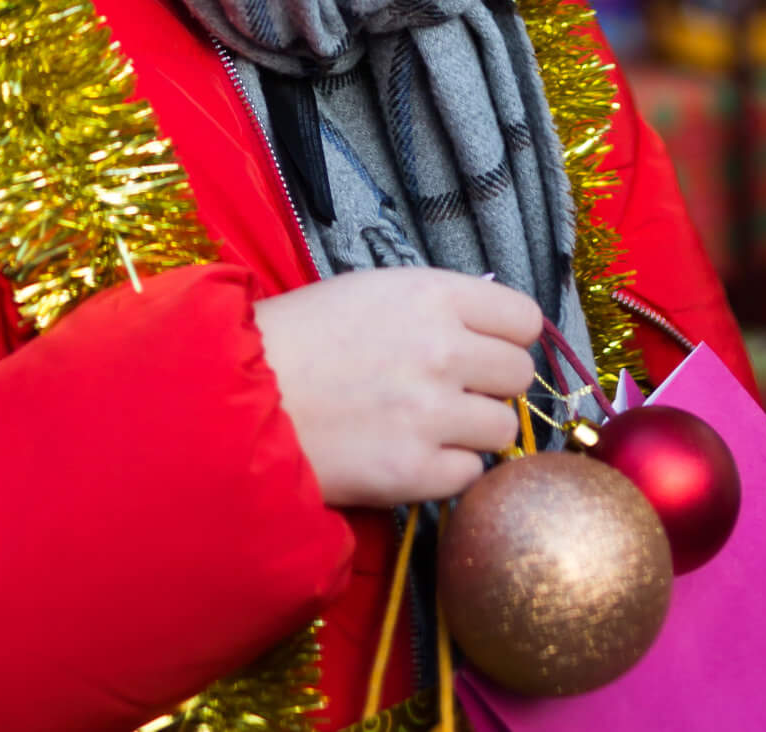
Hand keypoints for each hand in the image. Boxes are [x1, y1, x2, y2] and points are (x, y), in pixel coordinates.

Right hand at [254, 269, 540, 508]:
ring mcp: (432, 415)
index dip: (507, 336)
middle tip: (453, 391)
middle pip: (519, 374)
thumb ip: (435, 306)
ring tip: (427, 425)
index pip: (524, 318)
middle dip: (492, 384)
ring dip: (473, 431)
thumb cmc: (301, 336)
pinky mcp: (415, 472)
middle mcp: (443, 351)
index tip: (486, 349)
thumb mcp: (371, 292)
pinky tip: (410, 454)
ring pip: (503, 428)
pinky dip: (447, 470)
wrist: (241, 397)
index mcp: (432, 295)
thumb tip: (487, 328)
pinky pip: (471, 474)